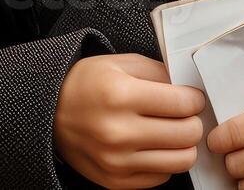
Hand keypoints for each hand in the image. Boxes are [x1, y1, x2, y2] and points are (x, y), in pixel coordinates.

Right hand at [54, 53, 206, 188]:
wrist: (49, 113)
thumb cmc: (86, 85)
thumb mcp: (120, 64)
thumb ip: (158, 72)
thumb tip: (189, 90)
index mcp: (120, 96)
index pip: (183, 104)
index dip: (194, 99)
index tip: (190, 98)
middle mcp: (118, 132)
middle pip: (188, 134)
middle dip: (192, 121)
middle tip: (183, 115)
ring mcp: (117, 161)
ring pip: (181, 160)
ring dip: (183, 145)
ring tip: (172, 132)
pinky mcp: (115, 180)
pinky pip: (162, 177)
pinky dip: (164, 162)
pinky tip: (153, 147)